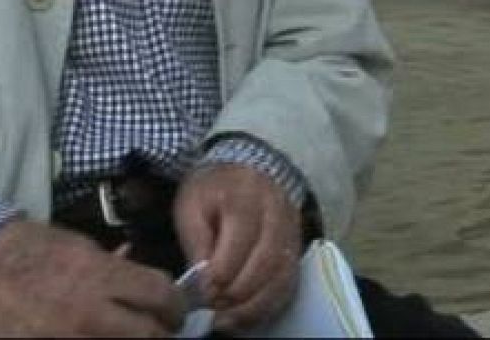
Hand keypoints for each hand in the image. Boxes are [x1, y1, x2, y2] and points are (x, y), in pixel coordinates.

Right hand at [0, 219, 182, 337]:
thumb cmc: (33, 250)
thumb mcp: (82, 247)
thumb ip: (115, 266)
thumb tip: (138, 270)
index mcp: (103, 276)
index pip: (162, 295)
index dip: (176, 307)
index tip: (175, 312)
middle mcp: (92, 312)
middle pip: (150, 336)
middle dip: (162, 335)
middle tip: (161, 333)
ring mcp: (69, 338)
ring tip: (131, 337)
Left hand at [174, 164, 301, 332]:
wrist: (247, 168)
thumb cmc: (214, 190)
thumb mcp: (193, 204)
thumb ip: (196, 241)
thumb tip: (203, 282)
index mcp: (246, 197)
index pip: (241, 241)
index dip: (221, 273)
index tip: (203, 293)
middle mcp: (277, 214)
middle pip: (267, 261)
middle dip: (238, 292)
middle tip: (214, 309)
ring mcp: (292, 232)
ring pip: (282, 276)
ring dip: (254, 305)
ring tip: (226, 320)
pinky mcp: (296, 249)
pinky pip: (289, 283)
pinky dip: (268, 305)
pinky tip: (246, 316)